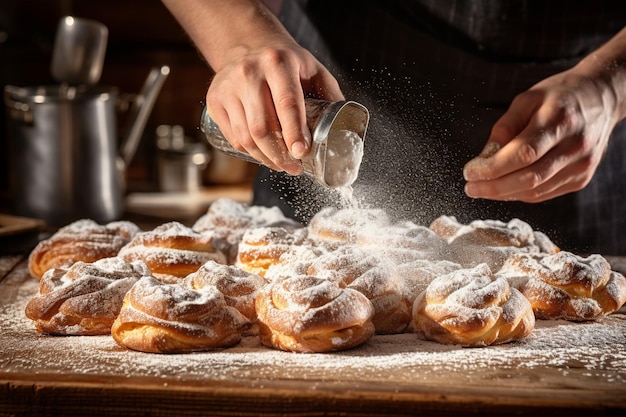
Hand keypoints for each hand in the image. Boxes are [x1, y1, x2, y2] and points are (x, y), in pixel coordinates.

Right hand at [206, 40, 342, 174]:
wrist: (247, 43)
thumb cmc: (287, 62)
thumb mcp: (313, 69)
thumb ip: (330, 96)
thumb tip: (344, 130)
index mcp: (278, 63)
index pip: (287, 104)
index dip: (294, 132)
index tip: (302, 154)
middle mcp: (249, 72)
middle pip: (263, 126)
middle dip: (280, 155)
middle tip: (294, 168)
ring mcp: (228, 86)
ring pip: (245, 136)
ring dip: (265, 158)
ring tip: (281, 165)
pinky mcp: (215, 99)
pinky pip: (233, 135)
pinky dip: (249, 152)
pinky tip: (263, 155)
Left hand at [463, 68, 620, 202]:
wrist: (601, 98)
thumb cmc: (559, 96)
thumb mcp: (527, 99)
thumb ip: (505, 127)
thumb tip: (485, 156)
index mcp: (560, 120)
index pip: (524, 153)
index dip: (494, 168)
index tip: (470, 172)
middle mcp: (575, 146)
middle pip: (530, 177)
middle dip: (494, 187)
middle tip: (470, 187)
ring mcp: (581, 165)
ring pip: (536, 190)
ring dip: (504, 194)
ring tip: (481, 189)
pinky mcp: (581, 178)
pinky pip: (544, 193)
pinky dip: (520, 194)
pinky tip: (504, 187)